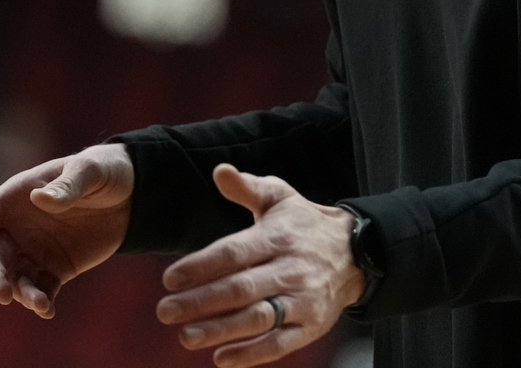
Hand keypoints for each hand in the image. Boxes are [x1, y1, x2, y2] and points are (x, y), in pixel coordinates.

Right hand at [0, 143, 134, 318]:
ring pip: (14, 279)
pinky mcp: (55, 269)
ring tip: (40, 304)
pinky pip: (40, 290)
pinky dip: (40, 302)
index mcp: (13, 198)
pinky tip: (48, 310)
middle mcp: (17, 228)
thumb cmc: (103, 171)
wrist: (132, 194)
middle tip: (5, 295)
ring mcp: (34, 250)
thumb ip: (66, 186)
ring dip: (20, 294)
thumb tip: (38, 201)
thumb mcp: (89, 171)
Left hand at [156, 165, 364, 366]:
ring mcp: (303, 301)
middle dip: (200, 302)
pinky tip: (221, 360)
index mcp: (278, 237)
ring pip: (258, 319)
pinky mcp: (311, 326)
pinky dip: (251, 354)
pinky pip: (280, 344)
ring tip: (185, 337)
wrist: (356, 253)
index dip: (201, 266)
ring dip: (220, 331)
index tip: (169, 279)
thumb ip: (248, 187)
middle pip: (241, 289)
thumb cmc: (303, 224)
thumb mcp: (280, 197)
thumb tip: (219, 171)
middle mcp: (291, 269)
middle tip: (165, 311)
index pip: (234, 253)